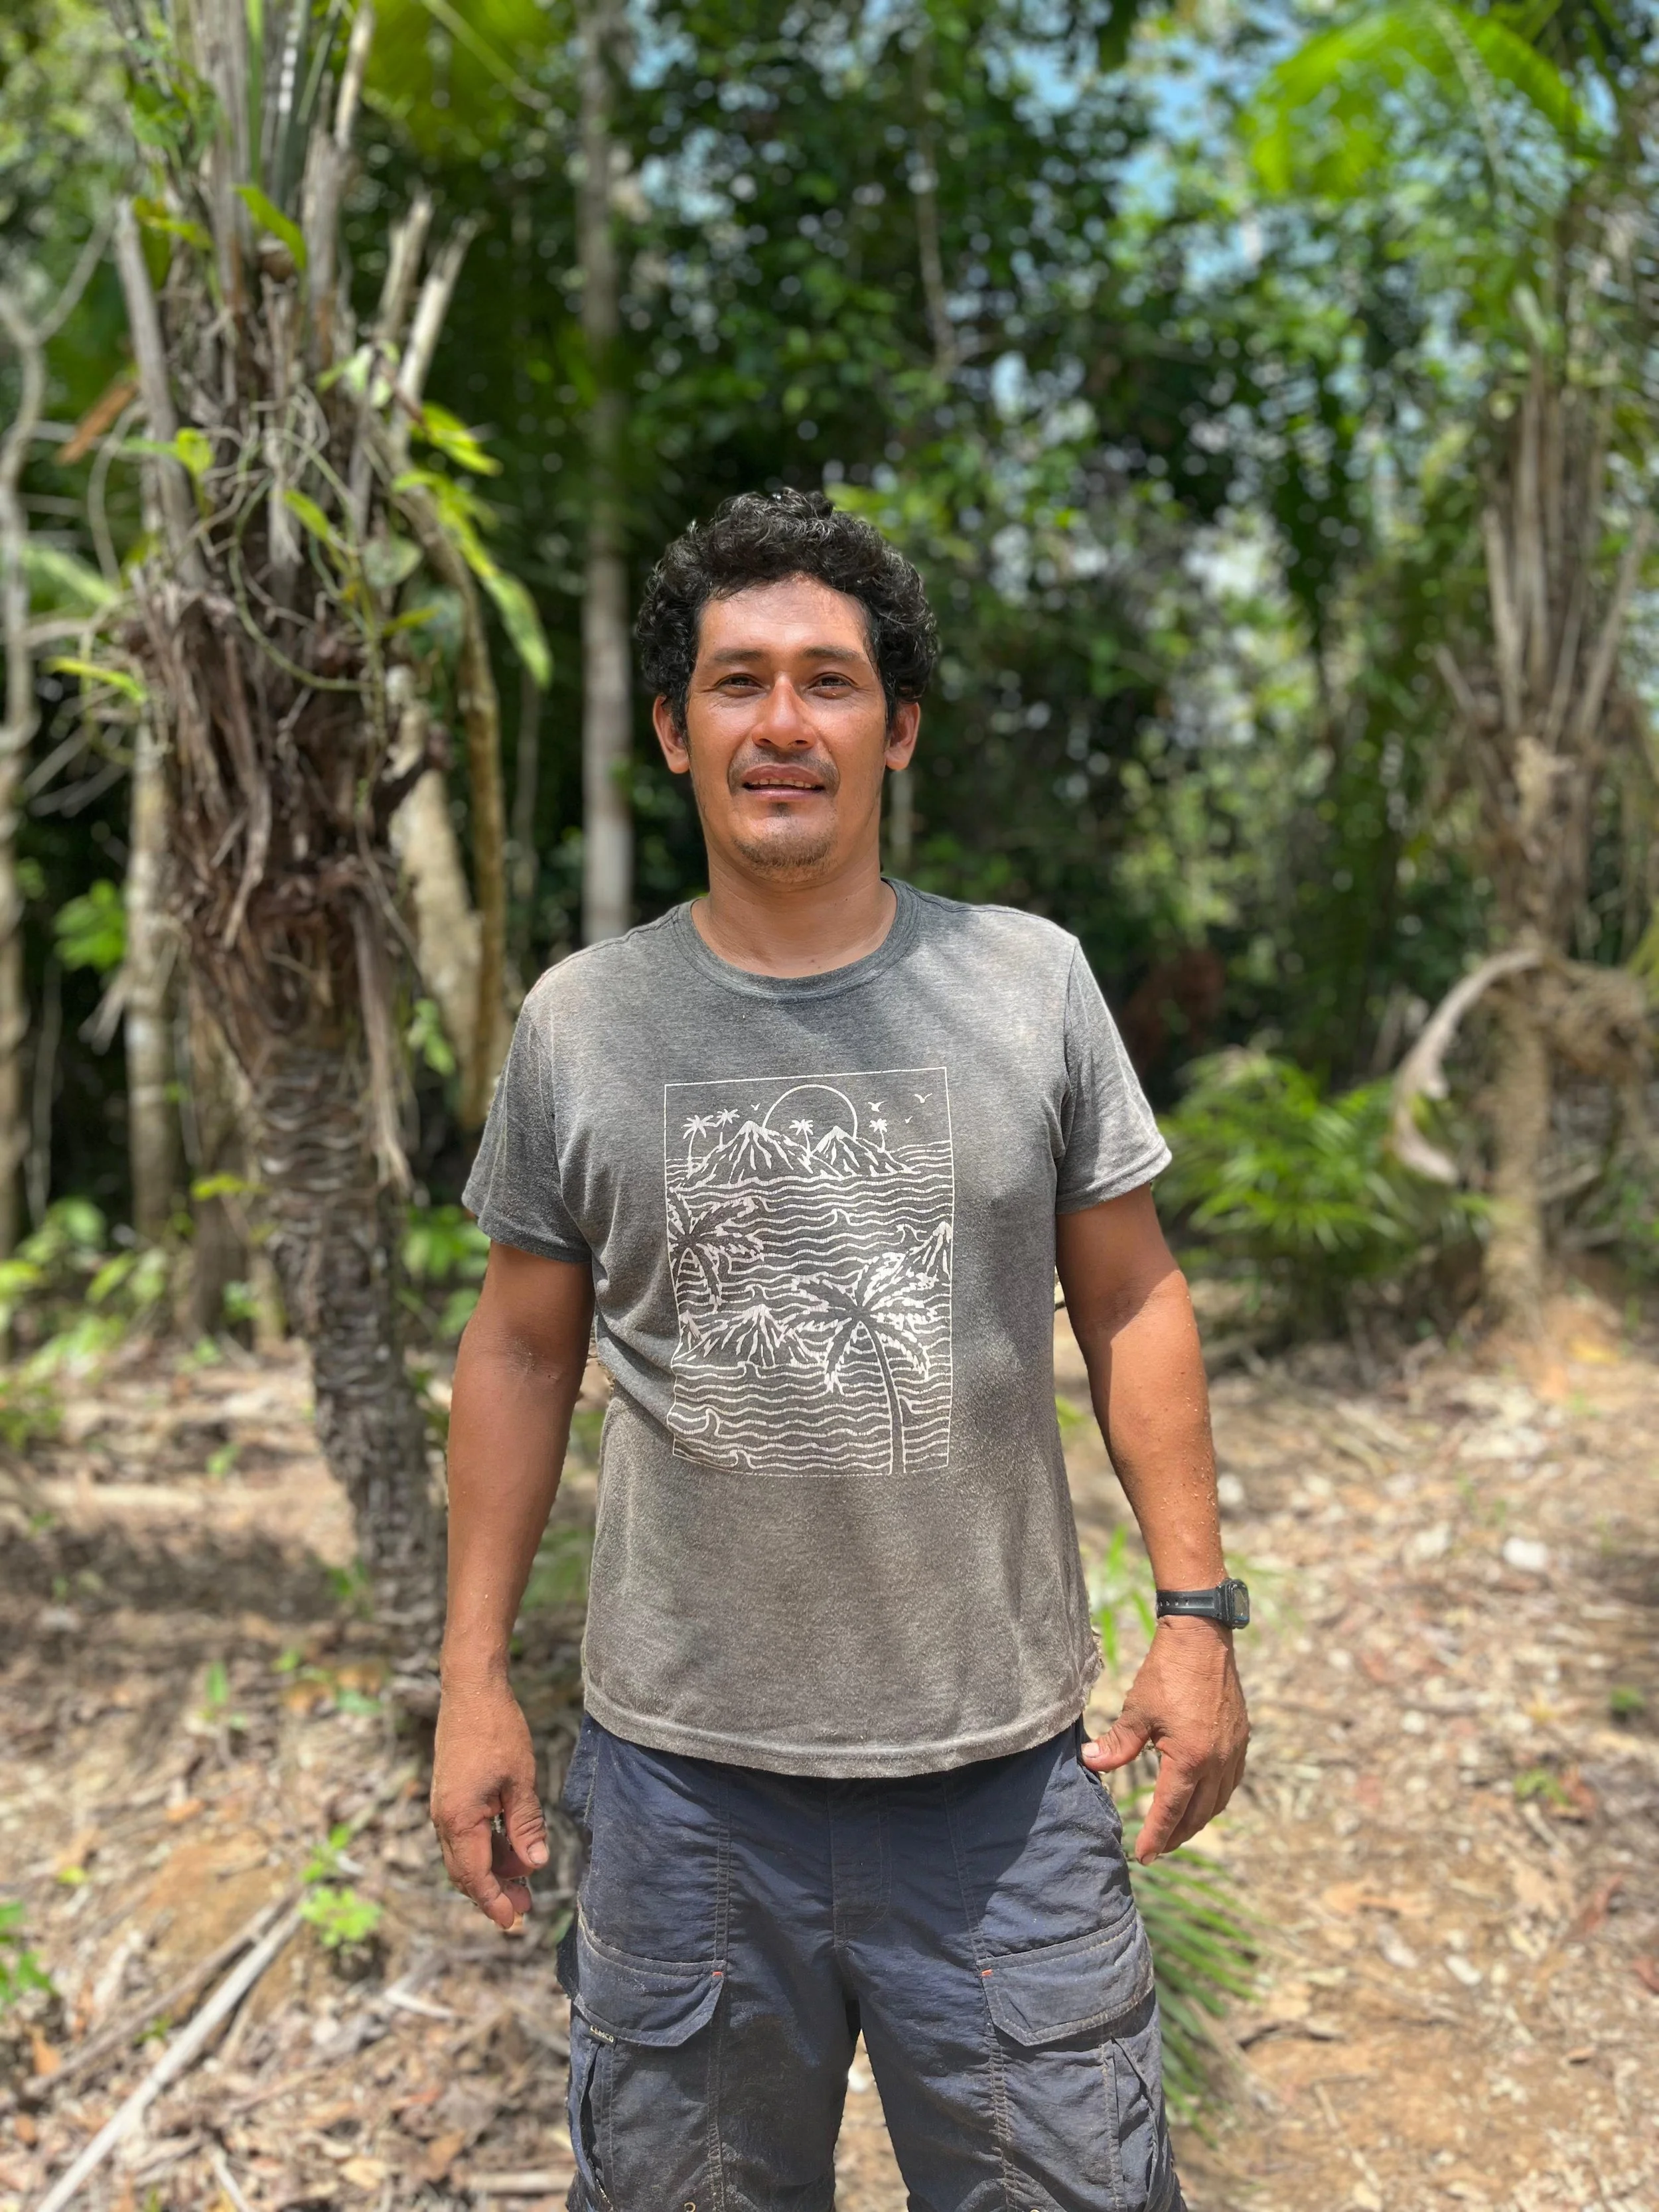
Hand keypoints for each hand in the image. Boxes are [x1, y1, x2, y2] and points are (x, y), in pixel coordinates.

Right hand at [430, 1676, 548, 1929]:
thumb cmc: (497, 1731)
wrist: (470, 1691)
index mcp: (458, 1820)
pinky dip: (486, 1847)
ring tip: (524, 1880)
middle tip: (524, 1907)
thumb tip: (535, 1865)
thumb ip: (525, 1825)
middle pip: (466, 1871)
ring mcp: (444, 1807)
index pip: (475, 1876)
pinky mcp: (450, 1796)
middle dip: (494, 1892)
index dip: (494, 1902)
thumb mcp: (519, 1781)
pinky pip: (465, 1835)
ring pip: (466, 1854)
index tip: (512, 1923)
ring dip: (492, 1869)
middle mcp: (444, 1819)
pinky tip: (510, 1847)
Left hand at [1083, 1618, 1249, 1863]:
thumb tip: (1091, 1764)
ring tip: (1176, 1830)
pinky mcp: (1240, 1739)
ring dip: (1196, 1821)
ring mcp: (1233, 1752)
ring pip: (1217, 1802)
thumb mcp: (1137, 1710)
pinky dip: (1214, 1799)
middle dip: (1176, 1836)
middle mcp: (1217, 1762)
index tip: (1142, 1856)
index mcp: (1190, 1759)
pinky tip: (1201, 1799)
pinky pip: (1230, 1783)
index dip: (1155, 1836)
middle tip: (1156, 1849)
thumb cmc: (1167, 1672)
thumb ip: (1117, 1743)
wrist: (1202, 1638)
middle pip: (1197, 1814)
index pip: (1170, 1811)